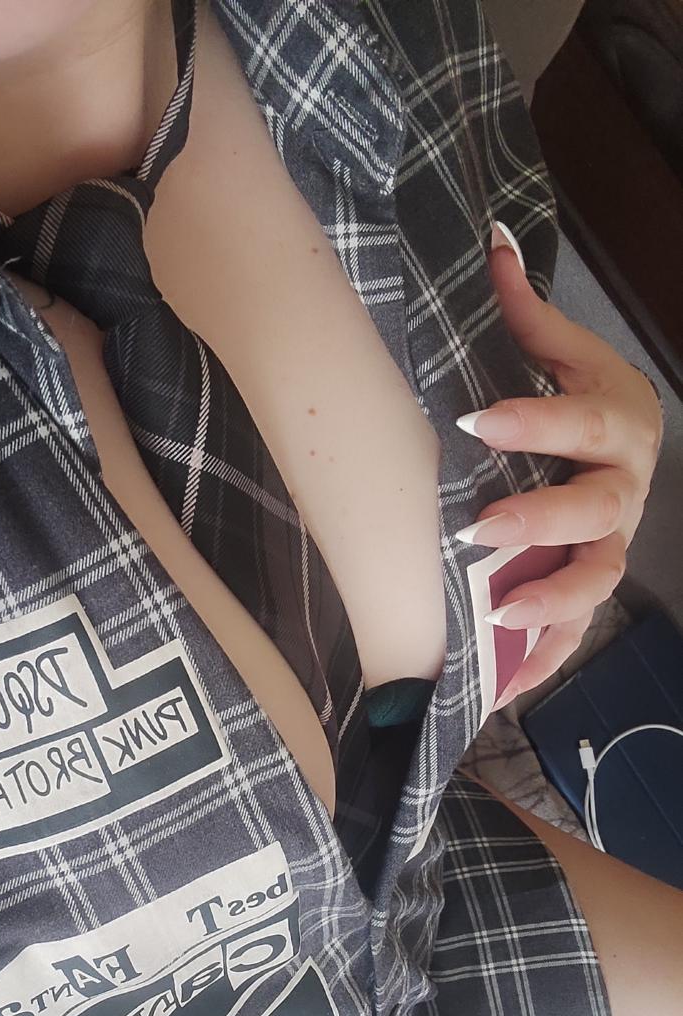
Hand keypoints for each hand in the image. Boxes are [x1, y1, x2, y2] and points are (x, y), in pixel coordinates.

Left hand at [454, 222, 663, 709]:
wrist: (623, 447)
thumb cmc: (583, 397)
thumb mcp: (564, 352)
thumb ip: (525, 311)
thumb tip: (492, 241)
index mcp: (619, 425)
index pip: (581, 423)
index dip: (536, 422)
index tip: (477, 420)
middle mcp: (624, 491)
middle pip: (595, 512)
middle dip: (540, 521)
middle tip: (477, 527)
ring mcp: (611, 545)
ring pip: (597, 580)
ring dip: (553, 600)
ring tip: (501, 613)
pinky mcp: (589, 585)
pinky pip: (575, 632)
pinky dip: (544, 659)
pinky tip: (503, 688)